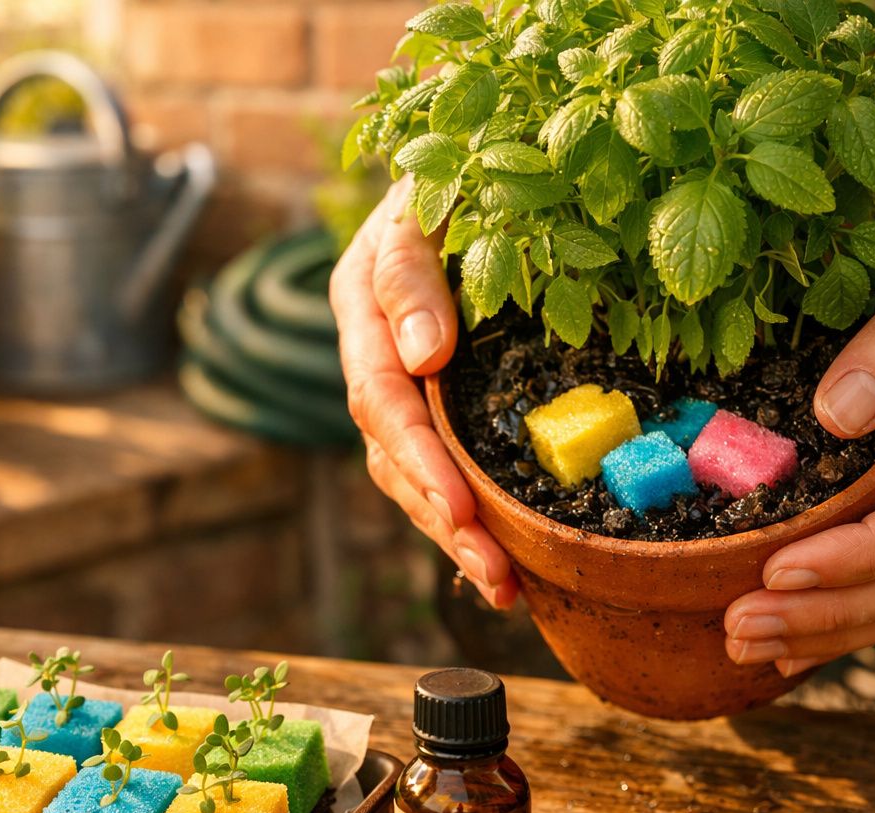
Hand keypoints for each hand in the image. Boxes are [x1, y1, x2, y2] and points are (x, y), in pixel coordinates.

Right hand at [331, 176, 519, 607]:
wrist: (465, 162)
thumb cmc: (448, 172)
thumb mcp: (422, 206)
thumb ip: (412, 276)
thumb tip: (425, 354)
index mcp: (362, 313)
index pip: (381, 401)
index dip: (421, 461)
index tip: (462, 512)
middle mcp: (377, 359)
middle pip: (395, 457)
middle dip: (444, 521)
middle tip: (495, 576)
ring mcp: (407, 383)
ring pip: (416, 475)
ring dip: (458, 536)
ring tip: (507, 588)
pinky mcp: (442, 399)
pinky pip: (447, 465)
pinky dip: (475, 514)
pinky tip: (512, 557)